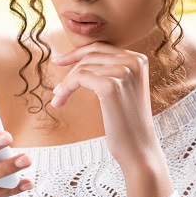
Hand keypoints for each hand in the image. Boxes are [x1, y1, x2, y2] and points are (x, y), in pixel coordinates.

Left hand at [51, 43, 166, 175]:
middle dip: (69, 68)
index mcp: (138, 60)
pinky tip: (60, 102)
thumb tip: (80, 59)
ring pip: (82, 67)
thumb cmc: (127, 123)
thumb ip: (111, 70)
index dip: (77, 54)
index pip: (100, 48)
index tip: (60, 62)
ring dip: (66, 84)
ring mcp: (123, 72)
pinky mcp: (111, 86)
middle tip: (56, 87)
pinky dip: (66, 89)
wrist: (138, 148)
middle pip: (90, 55)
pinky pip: (79, 78)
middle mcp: (134, 62)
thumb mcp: (124, 89)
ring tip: (59, 99)